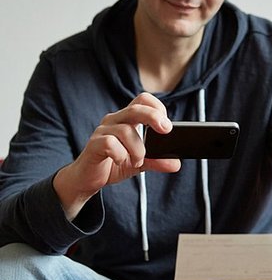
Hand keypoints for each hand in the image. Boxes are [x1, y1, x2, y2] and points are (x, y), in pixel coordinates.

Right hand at [53, 92, 180, 219]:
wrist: (87, 180)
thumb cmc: (112, 164)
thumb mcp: (139, 163)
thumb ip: (157, 161)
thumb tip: (176, 163)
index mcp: (126, 120)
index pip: (142, 100)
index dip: (157, 108)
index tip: (167, 126)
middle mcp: (114, 121)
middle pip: (136, 109)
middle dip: (154, 117)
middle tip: (165, 131)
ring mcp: (102, 131)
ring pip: (125, 131)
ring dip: (138, 149)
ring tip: (137, 161)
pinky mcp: (94, 144)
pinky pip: (110, 143)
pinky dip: (121, 154)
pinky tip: (120, 161)